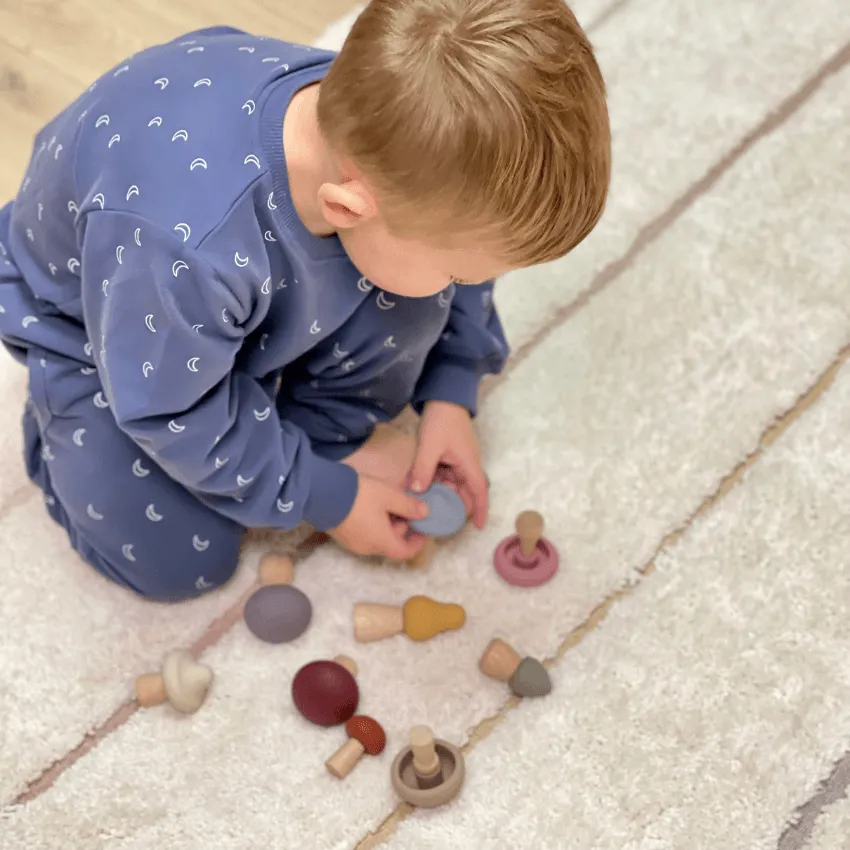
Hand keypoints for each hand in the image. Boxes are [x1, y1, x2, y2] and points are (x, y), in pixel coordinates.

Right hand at [328, 474, 429, 561]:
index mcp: (382, 542)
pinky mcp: (341, 535)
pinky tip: (371, 507)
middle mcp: (367, 548)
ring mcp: (352, 543)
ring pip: (376, 539)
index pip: (404, 552)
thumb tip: (425, 513)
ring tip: (388, 505)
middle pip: (390, 544)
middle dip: (401, 529)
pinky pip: (364, 535)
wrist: (321, 493)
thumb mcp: (389, 496)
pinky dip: (373, 526)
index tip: (423, 530)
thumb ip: (409, 506)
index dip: (417, 543)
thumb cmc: (360, 496)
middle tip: (405, 509)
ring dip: (386, 526)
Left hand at [408, 400, 488, 528]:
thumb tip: (417, 492)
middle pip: (464, 491)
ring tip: (425, 506)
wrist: (443, 397)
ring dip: (441, 493)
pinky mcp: (448, 455)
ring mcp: (457, 460)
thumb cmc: (441, 421)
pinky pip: (444, 474)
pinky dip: (435, 481)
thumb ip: (422, 469)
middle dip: (453, 506)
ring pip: (452, 484)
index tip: (478, 527)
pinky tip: (420, 487)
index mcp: (469, 465)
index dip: (480, 510)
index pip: (479, 493)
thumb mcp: (429, 446)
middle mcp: (466, 465)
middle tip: (438, 520)